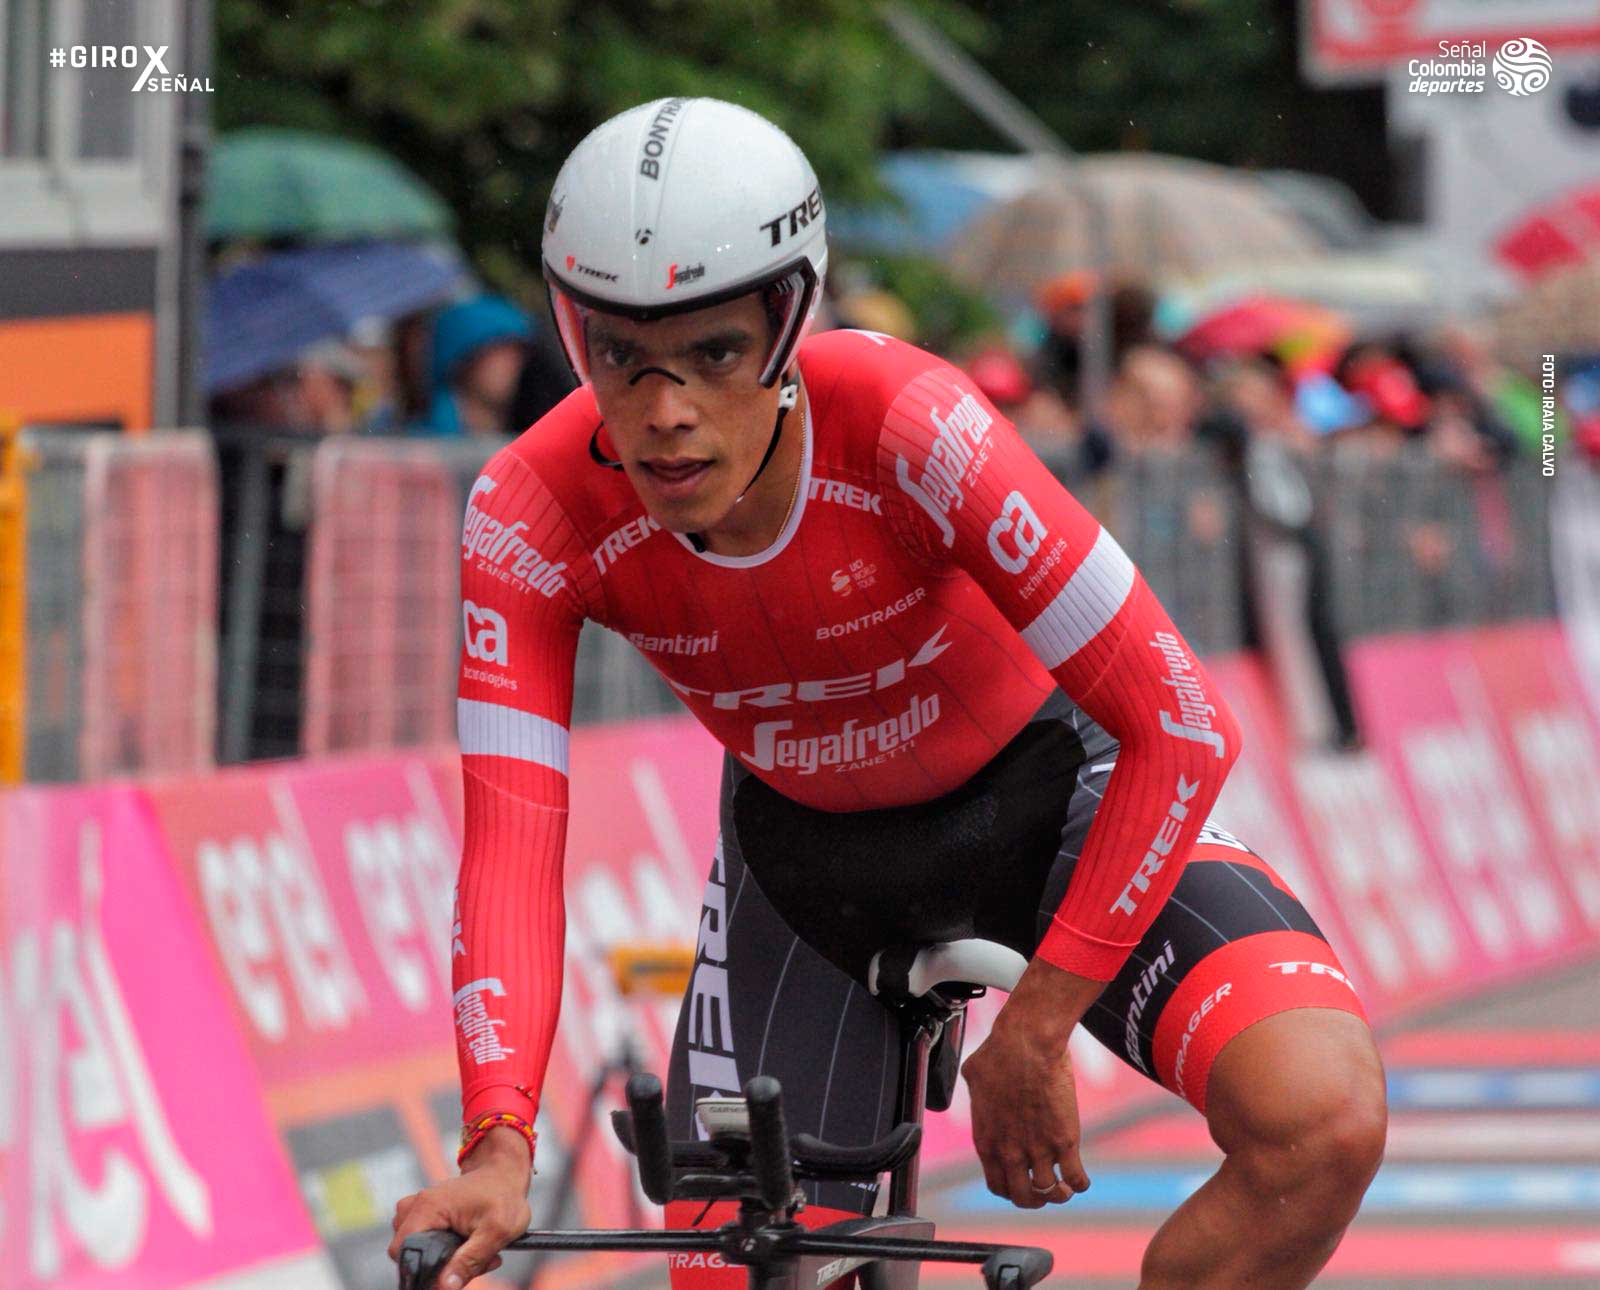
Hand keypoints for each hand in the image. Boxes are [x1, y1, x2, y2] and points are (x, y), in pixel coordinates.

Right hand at [388, 1128, 531, 1288]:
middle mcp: (417, 1206)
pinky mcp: (427, 1213)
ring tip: (473, 1250)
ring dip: (444, 1257)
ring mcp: (420, 1208)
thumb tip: (444, 1287)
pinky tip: (468, 1244)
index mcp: (428, 1207)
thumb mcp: (496, 1232)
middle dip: (439, 1264)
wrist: (505, 1172)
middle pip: (409, 1251)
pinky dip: (444, 1247)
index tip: (449, 1273)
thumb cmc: (504, 1195)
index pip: (401, 1250)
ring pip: (418, 1247)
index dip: (421, 1268)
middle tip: (473, 1262)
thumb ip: (470, 1261)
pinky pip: (425, 1238)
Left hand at [962, 1023, 1088, 1208]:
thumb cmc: (999, 1051)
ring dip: (1059, 1194)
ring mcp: (1038, 1149)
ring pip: (1049, 1193)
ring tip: (1065, 1187)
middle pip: (1022, 1197)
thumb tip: (978, 1088)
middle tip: (1044, 1191)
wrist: (1027, 1042)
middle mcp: (1010, 1152)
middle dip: (1034, 1199)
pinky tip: (1080, 1178)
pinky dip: (1080, 1183)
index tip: (1021, 1182)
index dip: (1011, 1189)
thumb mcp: (973, 1076)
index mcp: (986, 1140)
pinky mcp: (1064, 1141)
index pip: (996, 1185)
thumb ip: (977, 1094)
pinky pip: (1076, 1178)